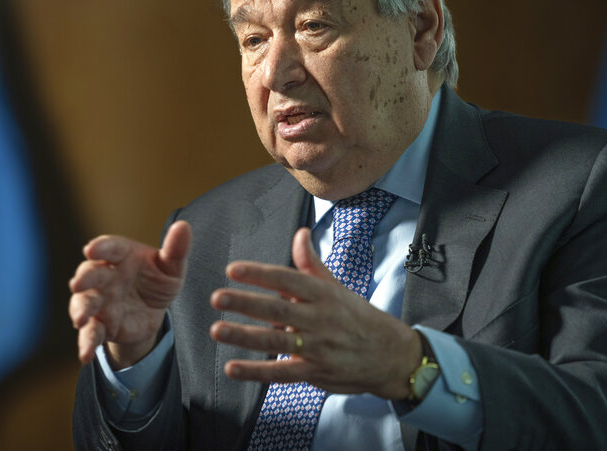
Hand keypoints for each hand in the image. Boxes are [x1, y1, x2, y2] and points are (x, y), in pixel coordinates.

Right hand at [69, 220, 191, 366]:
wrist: (153, 311)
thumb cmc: (159, 280)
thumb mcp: (172, 267)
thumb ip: (176, 249)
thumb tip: (184, 226)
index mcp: (122, 256)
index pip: (110, 248)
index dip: (100, 247)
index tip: (91, 249)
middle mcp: (106, 276)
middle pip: (90, 274)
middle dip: (84, 278)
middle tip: (79, 283)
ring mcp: (100, 301)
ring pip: (83, 303)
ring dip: (80, 310)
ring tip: (81, 319)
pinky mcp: (101, 325)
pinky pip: (90, 334)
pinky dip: (86, 343)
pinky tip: (85, 355)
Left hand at [209, 227, 421, 399]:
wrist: (390, 355)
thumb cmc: (357, 316)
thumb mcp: (336, 287)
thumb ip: (311, 263)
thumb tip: (300, 233)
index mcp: (324, 294)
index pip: (289, 279)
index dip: (260, 273)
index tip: (233, 269)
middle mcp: (321, 319)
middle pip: (279, 310)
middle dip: (246, 303)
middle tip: (218, 297)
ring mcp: (318, 347)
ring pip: (277, 341)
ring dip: (244, 336)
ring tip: (217, 329)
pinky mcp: (316, 373)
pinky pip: (283, 373)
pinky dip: (257, 372)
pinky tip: (232, 368)